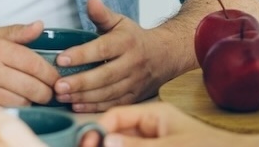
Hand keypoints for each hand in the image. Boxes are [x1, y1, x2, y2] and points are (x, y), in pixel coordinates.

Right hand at [0, 21, 59, 111]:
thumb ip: (16, 33)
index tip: (57, 77)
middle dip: (47, 91)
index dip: (51, 73)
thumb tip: (40, 26)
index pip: (34, 63)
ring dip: (33, 101)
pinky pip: (6, 110)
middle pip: (32, 87)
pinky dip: (17, 108)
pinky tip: (18, 102)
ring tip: (35, 96)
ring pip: (22, 102)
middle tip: (52, 90)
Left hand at [53, 0, 172, 111]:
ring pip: (108, 93)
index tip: (60, 59)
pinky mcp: (134, 97)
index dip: (81, 55)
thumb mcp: (120, 22)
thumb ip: (102, 14)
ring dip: (83, 97)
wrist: (165, 55)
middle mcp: (132, 63)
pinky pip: (113, 104)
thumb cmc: (135, 38)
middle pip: (104, 76)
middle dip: (80, 82)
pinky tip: (76, 105)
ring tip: (61, 96)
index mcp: (127, 42)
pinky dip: (94, 107)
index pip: (102, 49)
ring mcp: (134, 82)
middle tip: (57, 86)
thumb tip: (90, 1)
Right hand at [88, 102, 258, 146]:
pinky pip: (136, 145)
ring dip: (114, 143)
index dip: (98, 128)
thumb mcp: (172, 146)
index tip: (86, 142)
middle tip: (86, 146)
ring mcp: (156, 140)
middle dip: (102, 140)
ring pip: (125, 142)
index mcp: (155, 114)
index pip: (117, 115)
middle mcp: (152, 127)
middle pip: (118, 133)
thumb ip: (137, 145)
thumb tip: (106, 140)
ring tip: (97, 145)